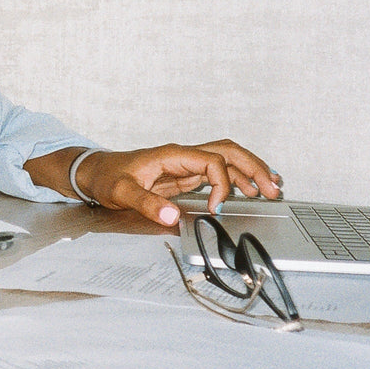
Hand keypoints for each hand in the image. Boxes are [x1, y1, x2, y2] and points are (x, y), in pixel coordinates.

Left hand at [72, 140, 281, 226]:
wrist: (96, 172)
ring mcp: (186, 165)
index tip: (216, 209)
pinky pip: (219, 172)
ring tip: (273, 188)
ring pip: (227, 159)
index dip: (222, 184)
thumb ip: (146, 203)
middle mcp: (183, 156)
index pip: (211, 161)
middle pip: (228, 151)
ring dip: (251, 171)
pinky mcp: (185, 176)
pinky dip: (238, 179)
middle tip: (273, 188)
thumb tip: (171, 216)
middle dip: (253, 167)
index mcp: (172, 155)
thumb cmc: (107, 177)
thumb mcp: (122, 192)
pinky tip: (251, 189)